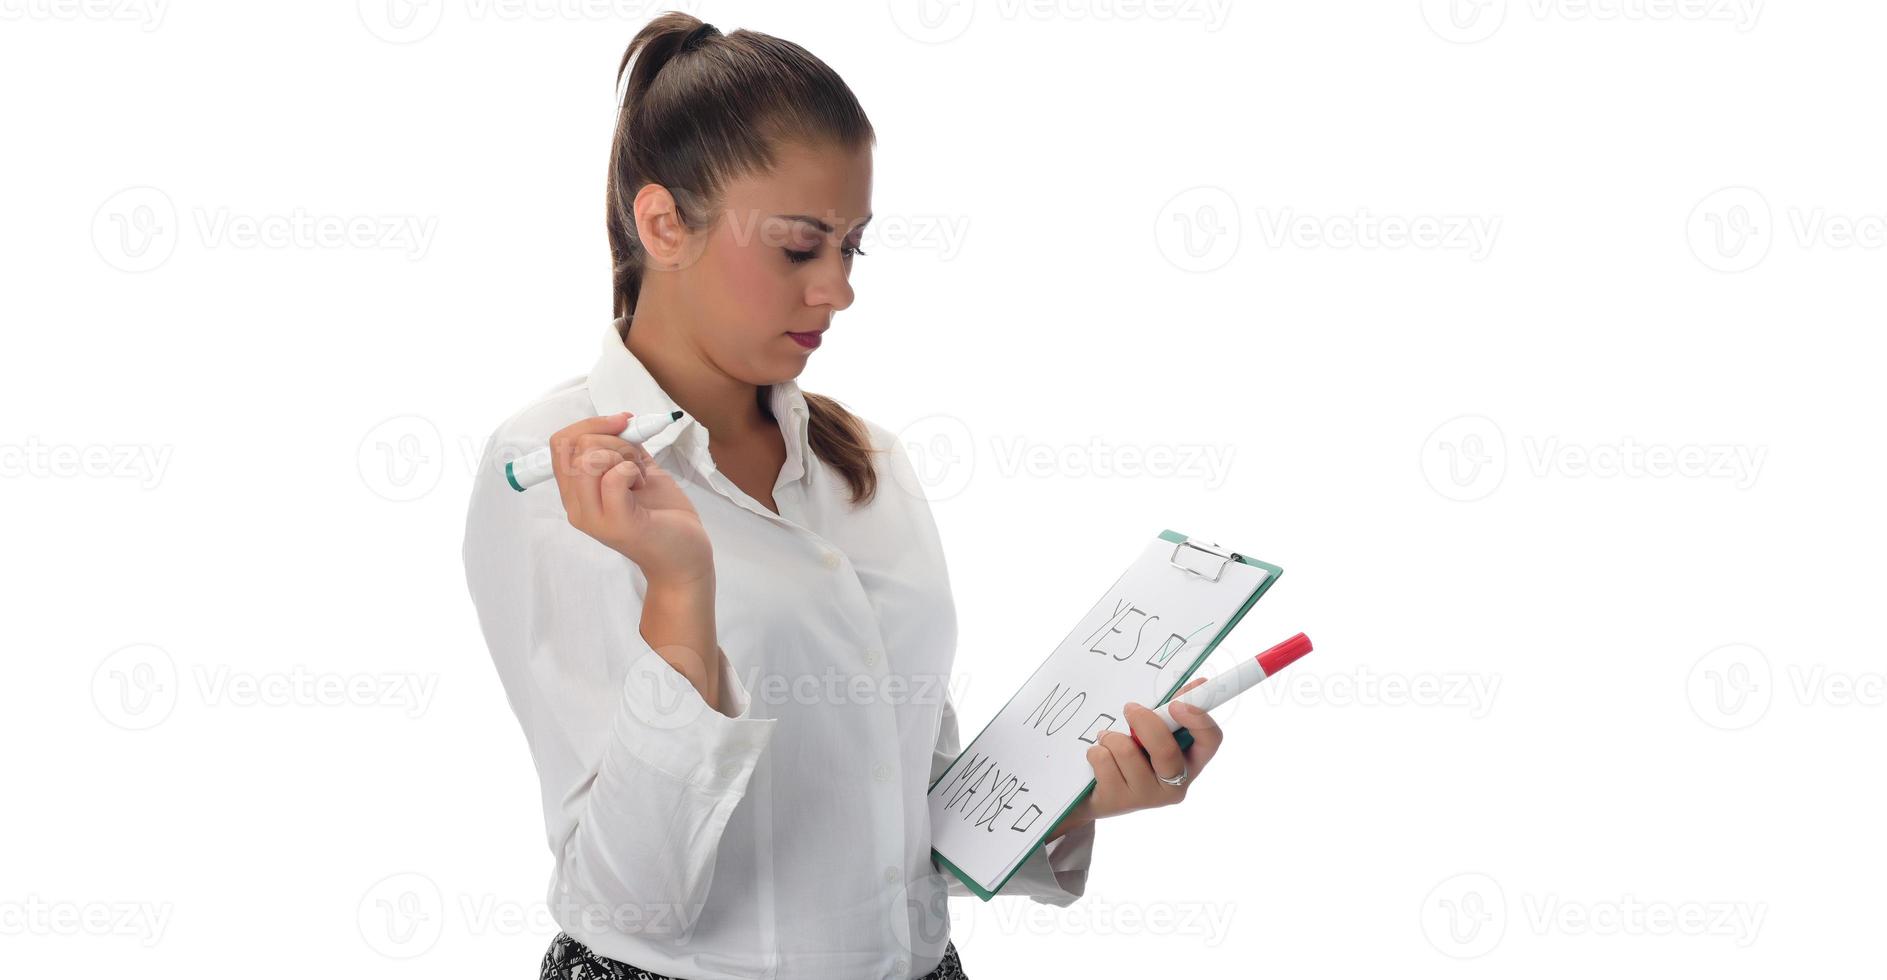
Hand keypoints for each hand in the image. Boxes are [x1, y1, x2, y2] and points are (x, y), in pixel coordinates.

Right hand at [549, 412, 711, 588]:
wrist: (685, 554)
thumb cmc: (662, 515)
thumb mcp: (637, 470)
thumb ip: (621, 448)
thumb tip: (618, 421)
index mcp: (577, 492)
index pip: (560, 444)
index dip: (590, 424)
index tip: (622, 423)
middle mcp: (577, 506)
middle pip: (574, 445)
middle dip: (614, 439)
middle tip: (635, 462)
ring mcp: (594, 517)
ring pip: (590, 458)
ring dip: (624, 456)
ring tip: (639, 477)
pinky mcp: (617, 523)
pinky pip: (614, 477)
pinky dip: (633, 470)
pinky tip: (642, 486)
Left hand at [1070, 676, 1222, 825]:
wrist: (1094, 795)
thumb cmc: (1131, 756)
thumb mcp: (1153, 732)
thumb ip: (1173, 710)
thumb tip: (1200, 684)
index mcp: (1191, 763)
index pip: (1211, 740)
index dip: (1198, 720)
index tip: (1175, 704)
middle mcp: (1174, 785)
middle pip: (1166, 751)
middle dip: (1145, 723)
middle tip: (1130, 708)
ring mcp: (1147, 798)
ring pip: (1127, 752)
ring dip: (1112, 737)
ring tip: (1108, 740)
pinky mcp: (1118, 801)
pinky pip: (1104, 760)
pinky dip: (1096, 751)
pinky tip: (1099, 759)